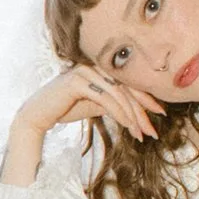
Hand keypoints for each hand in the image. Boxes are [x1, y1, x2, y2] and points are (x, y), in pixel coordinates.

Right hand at [18, 60, 163, 146]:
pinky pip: (105, 98)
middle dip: (142, 110)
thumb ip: (114, 102)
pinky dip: (119, 114)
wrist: (38, 114)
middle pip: (126, 87)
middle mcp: (93, 64)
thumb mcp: (96, 104)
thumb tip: (138, 110)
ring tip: (141, 133)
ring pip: (118, 93)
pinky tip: (128, 126)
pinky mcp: (77, 81)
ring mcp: (85, 70)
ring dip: (132, 115)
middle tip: (153, 130)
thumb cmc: (67, 108)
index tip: (161, 114)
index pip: (128, 82)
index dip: (146, 98)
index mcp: (100, 67)